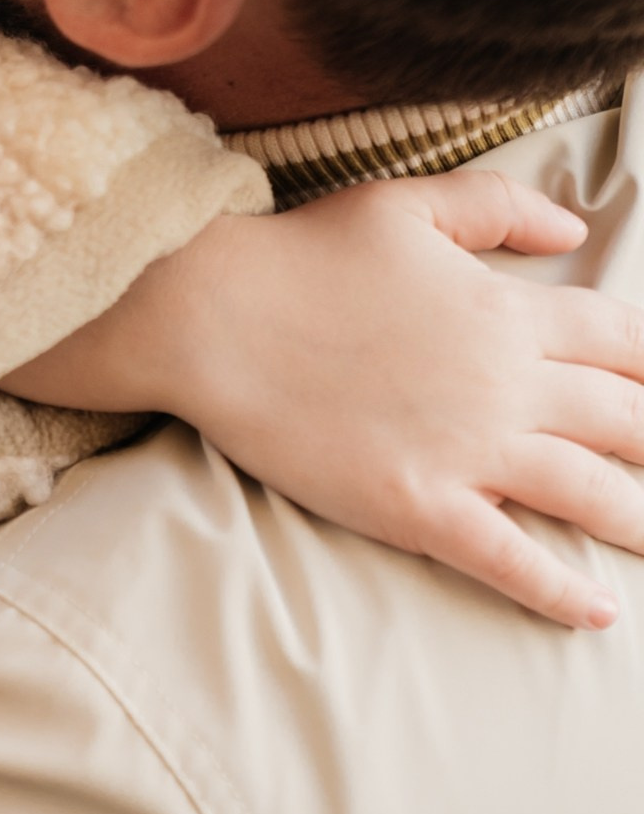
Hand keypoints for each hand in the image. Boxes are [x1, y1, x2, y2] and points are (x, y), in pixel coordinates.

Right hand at [3, 171, 643, 627]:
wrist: (212, 315)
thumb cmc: (303, 254)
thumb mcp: (405, 203)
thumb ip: (497, 208)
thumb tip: (573, 227)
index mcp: (506, 309)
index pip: (621, 342)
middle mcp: (504, 382)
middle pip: (623, 421)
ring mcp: (466, 449)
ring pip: (587, 494)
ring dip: (636, 521)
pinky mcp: (420, 505)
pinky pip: (511, 558)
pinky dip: (561, 590)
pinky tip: (596, 610)